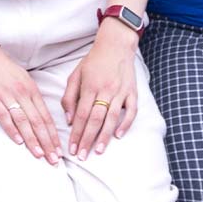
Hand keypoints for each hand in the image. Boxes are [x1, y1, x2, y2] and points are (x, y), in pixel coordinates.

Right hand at [0, 41, 59, 160]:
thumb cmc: (2, 68)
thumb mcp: (23, 79)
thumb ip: (32, 97)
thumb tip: (40, 116)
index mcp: (32, 89)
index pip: (46, 116)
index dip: (53, 135)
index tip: (59, 151)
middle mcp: (22, 93)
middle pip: (38, 122)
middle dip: (47, 143)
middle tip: (54, 160)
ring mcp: (7, 96)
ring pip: (24, 121)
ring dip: (33, 140)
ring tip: (40, 155)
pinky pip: (4, 116)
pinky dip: (12, 130)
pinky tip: (19, 142)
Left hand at [59, 28, 140, 156]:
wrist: (116, 46)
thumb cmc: (93, 62)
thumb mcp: (76, 75)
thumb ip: (70, 97)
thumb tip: (70, 120)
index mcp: (90, 86)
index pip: (82, 115)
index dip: (77, 133)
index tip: (72, 147)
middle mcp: (105, 90)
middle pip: (95, 119)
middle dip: (88, 139)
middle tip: (82, 155)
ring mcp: (120, 92)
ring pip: (112, 118)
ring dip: (104, 136)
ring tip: (98, 151)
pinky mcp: (132, 92)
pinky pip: (131, 111)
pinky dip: (126, 124)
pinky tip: (118, 136)